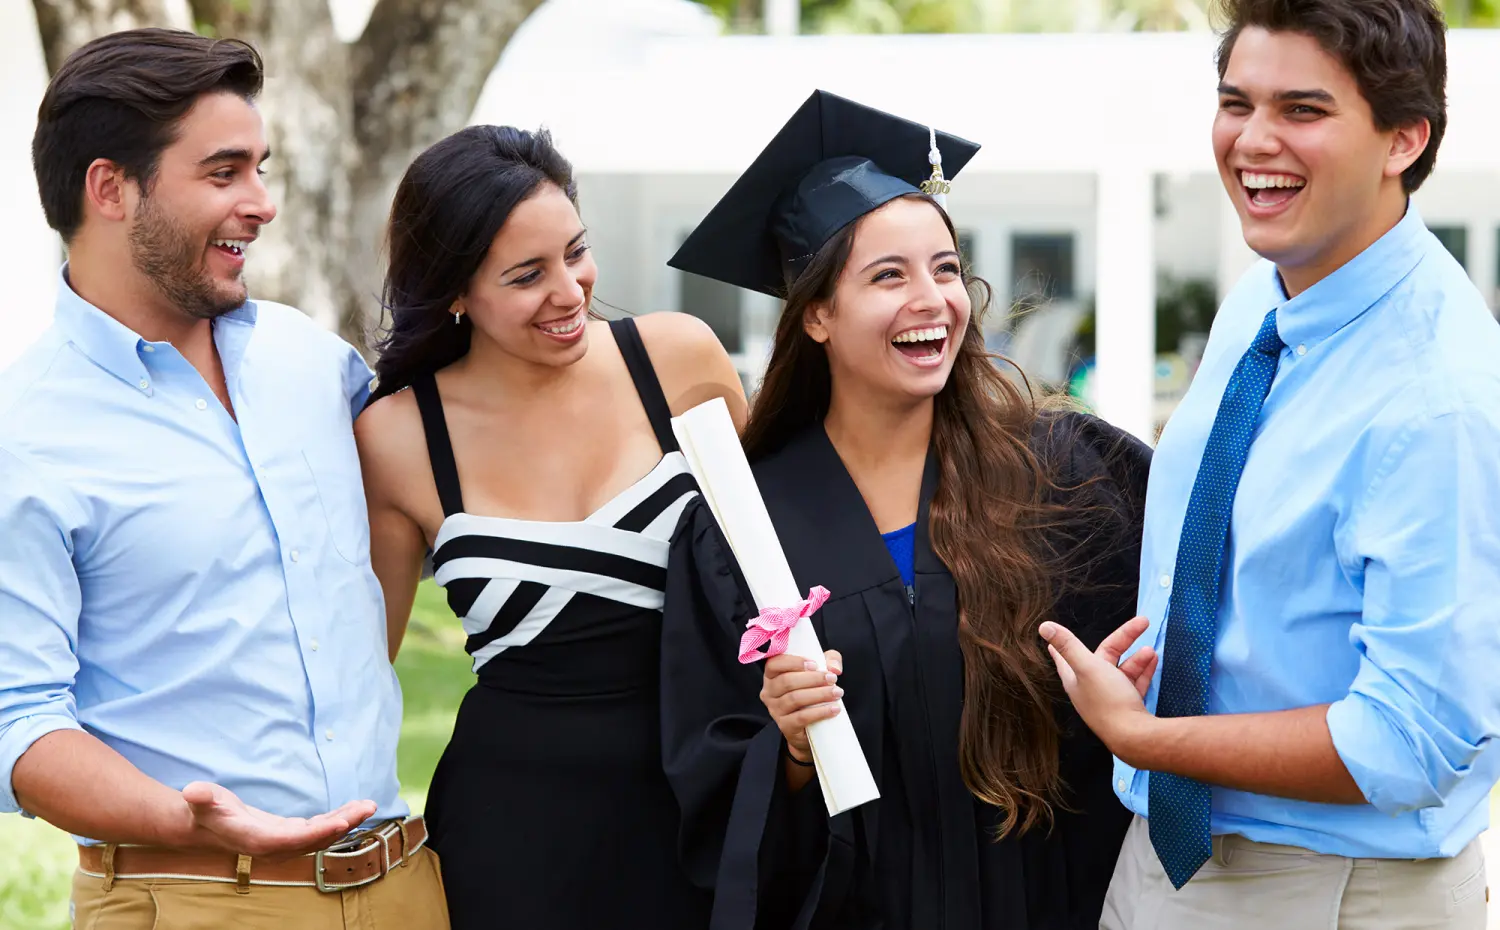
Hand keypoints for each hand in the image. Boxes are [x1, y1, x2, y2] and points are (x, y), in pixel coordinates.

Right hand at [180, 782, 376, 858]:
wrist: (206, 824)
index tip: (342, 821)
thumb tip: (193, 792)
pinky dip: (338, 818)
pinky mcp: (290, 834)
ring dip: (346, 820)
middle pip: (315, 839)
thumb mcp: (201, 800)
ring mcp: (285, 842)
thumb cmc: (204, 809)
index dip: (318, 833)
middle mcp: (275, 846)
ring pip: (321, 835)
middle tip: (368, 807)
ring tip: (369, 805)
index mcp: (257, 840)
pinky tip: (355, 808)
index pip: (292, 840)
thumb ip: (201, 797)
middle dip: (343, 823)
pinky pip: (319, 829)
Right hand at [759, 650, 843, 762]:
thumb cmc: (812, 691)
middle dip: (813, 679)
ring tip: (837, 693)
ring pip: (794, 699)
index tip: (815, 664)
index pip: (774, 664)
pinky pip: (801, 718)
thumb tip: (834, 668)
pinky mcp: (785, 726)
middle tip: (832, 679)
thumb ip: (829, 660)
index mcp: (772, 675)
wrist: (812, 726)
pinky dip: (820, 712)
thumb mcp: (820, 671)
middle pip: (787, 681)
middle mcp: (769, 692)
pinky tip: (834, 709)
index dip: (794, 662)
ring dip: (819, 694)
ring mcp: (775, 711)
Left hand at [1039, 617, 1158, 758]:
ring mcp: (1111, 700)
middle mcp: (1091, 690)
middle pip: (1106, 657)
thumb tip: (1043, 626)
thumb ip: (1068, 645)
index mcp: (1076, 680)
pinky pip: (1136, 684)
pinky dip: (1144, 671)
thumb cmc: (1108, 701)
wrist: (1135, 737)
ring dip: (1138, 658)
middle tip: (1143, 622)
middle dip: (1125, 640)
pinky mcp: (1129, 708)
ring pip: (1123, 671)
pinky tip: (1154, 660)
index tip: (1051, 642)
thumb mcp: (1087, 667)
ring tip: (1151, 650)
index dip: (1061, 647)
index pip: (1066, 658)